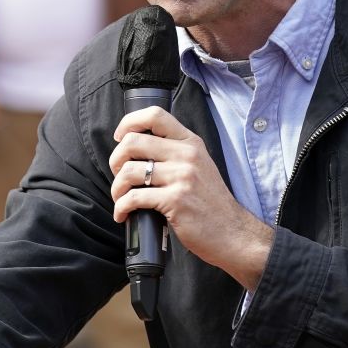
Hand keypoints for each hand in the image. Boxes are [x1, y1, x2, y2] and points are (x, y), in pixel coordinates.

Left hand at [110, 106, 273, 289]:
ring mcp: (181, 177)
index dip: (129, 122)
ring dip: (116, 188)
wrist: (232, 232)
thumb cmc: (211, 202)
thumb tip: (137, 150)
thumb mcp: (199, 165)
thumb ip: (176, 153)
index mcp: (190, 143)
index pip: (155, 115)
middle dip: (115, 160)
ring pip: (129, 171)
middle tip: (119, 176)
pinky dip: (121, 208)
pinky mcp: (175, 201)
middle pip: (133, 142)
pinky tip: (123, 215)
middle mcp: (186, 155)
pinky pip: (134, 198)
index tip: (120, 138)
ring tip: (120, 198)